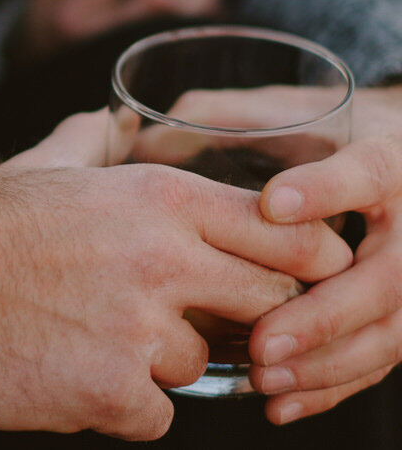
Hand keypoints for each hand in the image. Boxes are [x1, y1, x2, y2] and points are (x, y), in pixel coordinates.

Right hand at [0, 117, 350, 439]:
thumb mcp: (40, 165)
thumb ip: (92, 141)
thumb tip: (111, 119)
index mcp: (157, 198)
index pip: (289, 237)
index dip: (298, 264)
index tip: (278, 281)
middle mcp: (161, 259)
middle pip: (268, 308)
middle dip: (232, 320)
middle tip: (180, 321)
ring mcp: (137, 330)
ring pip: (197, 365)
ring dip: (153, 364)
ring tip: (86, 341)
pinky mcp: (108, 392)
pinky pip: (155, 417)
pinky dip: (118, 407)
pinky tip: (66, 374)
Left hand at [241, 86, 401, 422]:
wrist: (393, 161)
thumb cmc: (322, 131)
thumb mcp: (289, 111)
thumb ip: (226, 116)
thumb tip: (140, 129)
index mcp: (386, 160)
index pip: (366, 175)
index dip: (324, 191)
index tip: (271, 205)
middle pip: (389, 278)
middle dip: (325, 314)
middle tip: (264, 338)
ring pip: (390, 333)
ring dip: (326, 363)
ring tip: (263, 376)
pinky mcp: (400, 316)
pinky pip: (378, 361)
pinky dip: (331, 388)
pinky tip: (279, 404)